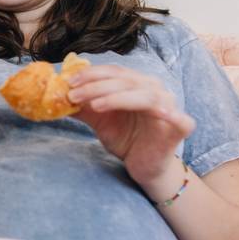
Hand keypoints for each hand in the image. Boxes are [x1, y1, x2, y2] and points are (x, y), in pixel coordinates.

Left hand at [67, 64, 195, 188]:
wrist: (144, 167)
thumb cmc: (126, 139)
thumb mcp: (100, 121)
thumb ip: (82, 107)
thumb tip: (56, 96)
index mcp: (137, 84)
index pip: (115, 72)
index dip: (92, 74)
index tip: (69, 82)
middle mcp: (155, 90)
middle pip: (126, 81)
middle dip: (97, 86)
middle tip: (74, 95)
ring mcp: (170, 107)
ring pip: (145, 96)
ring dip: (117, 97)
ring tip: (94, 106)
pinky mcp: (181, 127)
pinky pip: (179, 118)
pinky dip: (170, 114)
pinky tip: (157, 113)